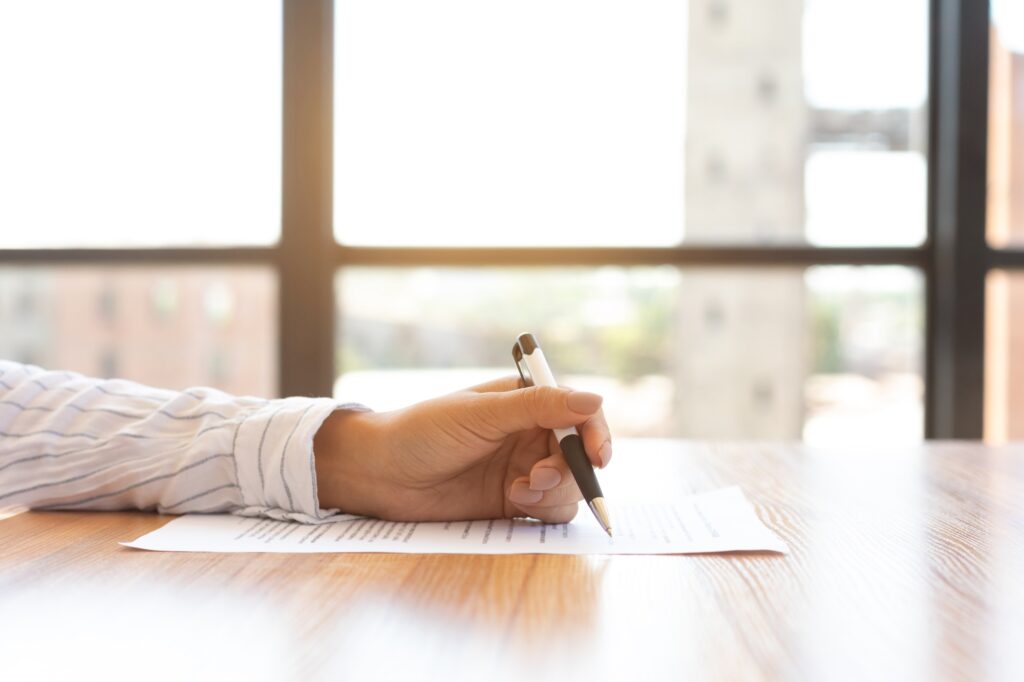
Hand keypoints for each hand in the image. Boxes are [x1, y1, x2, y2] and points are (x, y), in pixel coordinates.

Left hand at [313, 376, 611, 523]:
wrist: (380, 474)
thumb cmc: (423, 431)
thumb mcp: (481, 414)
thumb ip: (539, 407)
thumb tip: (594, 399)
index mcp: (526, 402)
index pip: (579, 413)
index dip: (595, 433)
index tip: (596, 456)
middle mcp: (530, 434)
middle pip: (580, 454)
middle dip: (570, 469)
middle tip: (538, 477)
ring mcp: (523, 469)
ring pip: (570, 486)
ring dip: (555, 491)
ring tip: (518, 492)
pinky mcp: (513, 502)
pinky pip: (550, 511)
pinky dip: (543, 510)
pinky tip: (513, 503)